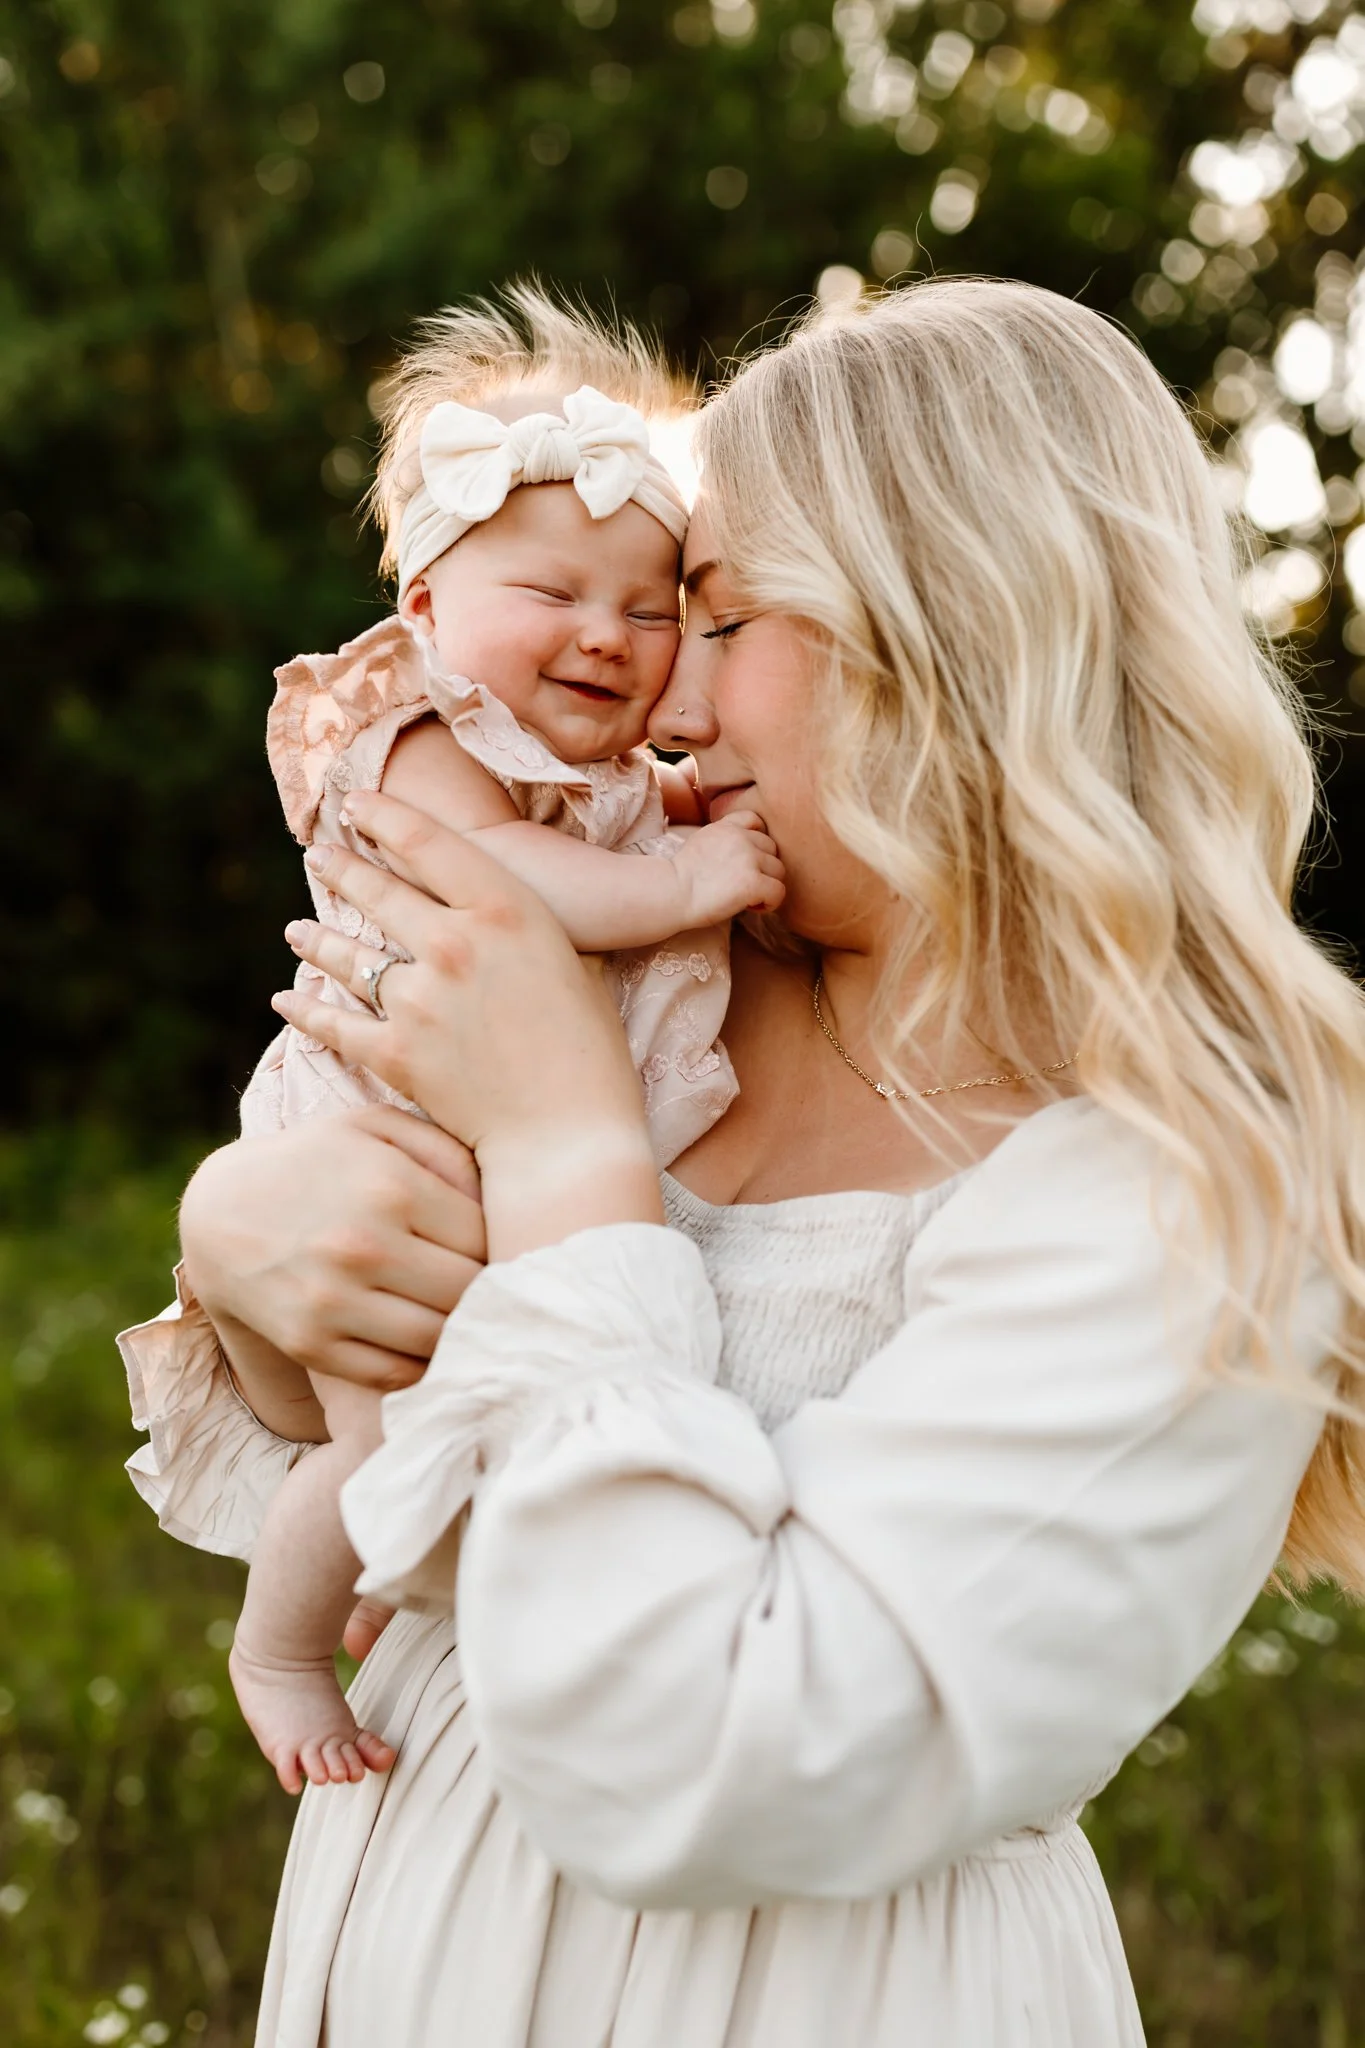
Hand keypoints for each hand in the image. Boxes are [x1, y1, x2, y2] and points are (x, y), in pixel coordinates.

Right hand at [180, 1107, 485, 1392]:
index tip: (504, 1248)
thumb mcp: (374, 1127)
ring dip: (461, 1333)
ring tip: (469, 1319)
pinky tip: (427, 1345)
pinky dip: (422, 1366)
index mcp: (392, 1188)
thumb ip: (445, 1150)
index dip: (501, 1245)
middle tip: (498, 1292)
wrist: (220, 1210)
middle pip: (469, 1291)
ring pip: (438, 1338)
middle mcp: (364, 1247)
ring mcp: (334, 1301)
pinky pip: (394, 1373)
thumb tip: (502, 1198)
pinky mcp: (311, 1343)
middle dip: (489, 1292)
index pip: (485, 1237)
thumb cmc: (316, 1161)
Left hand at [270, 790, 664, 1259]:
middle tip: (318, 854)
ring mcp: (417, 999)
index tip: (358, 805)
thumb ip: (522, 928)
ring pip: (348, 955)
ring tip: (297, 929)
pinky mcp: (394, 1053)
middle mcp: (452, 943)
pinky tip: (286, 1001)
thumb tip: (490, 907)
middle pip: (378, 890)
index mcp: (504, 909)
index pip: (426, 841)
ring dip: (317, 938)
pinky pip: (334, 1023)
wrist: (569, 1135)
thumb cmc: (589, 1050)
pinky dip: (305, 1012)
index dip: (383, 816)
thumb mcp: (572, 961)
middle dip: (342, 868)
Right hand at [670, 809, 785, 927]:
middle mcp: (740, 837)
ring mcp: (748, 858)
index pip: (755, 821)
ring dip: (767, 885)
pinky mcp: (753, 881)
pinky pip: (779, 891)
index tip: (747, 861)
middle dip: (762, 868)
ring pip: (779, 870)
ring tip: (747, 898)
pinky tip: (752, 907)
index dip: (757, 842)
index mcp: (726, 827)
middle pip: (772, 849)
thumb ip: (723, 841)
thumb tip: (743, 858)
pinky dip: (770, 903)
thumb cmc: (679, 879)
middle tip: (743, 885)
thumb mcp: (700, 844)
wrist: (669, 894)